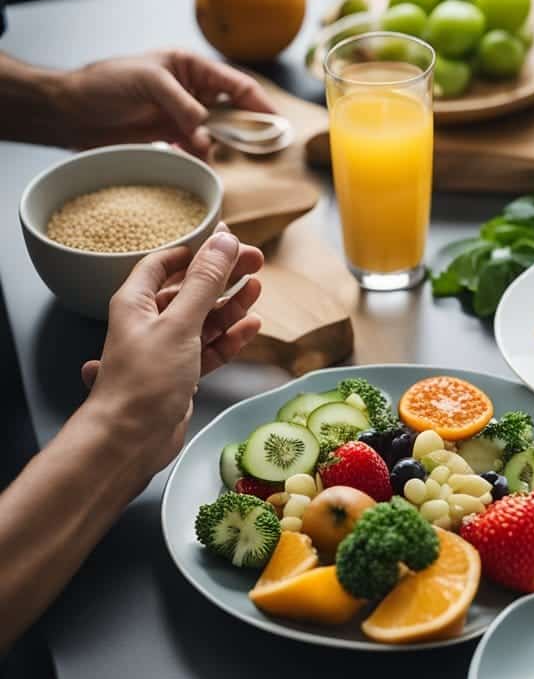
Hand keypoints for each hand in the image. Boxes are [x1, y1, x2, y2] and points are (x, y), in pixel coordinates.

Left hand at [54, 49, 274, 155]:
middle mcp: (191, 92)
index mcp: (190, 68)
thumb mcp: (148, 82)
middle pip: (233, 112)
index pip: (236, 85)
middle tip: (262, 150)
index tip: (277, 126)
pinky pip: (197, 152)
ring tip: (227, 162)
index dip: (260, 104)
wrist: (69, 111)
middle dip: (248, 130)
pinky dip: (203, 161)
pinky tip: (205, 169)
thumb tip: (209, 136)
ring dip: (223, 149)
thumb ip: (182, 106)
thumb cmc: (104, 84)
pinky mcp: (170, 139)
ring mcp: (182, 117)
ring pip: (217, 135)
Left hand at [82, 224, 263, 480]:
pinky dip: (230, 338)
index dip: (195, 249)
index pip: (164, 263)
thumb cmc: (145, 381)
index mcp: (136, 302)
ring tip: (258, 290)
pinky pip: (210, 348)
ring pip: (204, 319)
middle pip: (190, 289)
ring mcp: (167, 349)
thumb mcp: (179, 324)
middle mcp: (150, 323)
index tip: (224, 239)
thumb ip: (205, 283)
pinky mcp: (183, 374)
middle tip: (256, 261)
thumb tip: (224, 241)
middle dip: (222, 275)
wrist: (131, 439)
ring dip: (230, 305)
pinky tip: (251, 328)